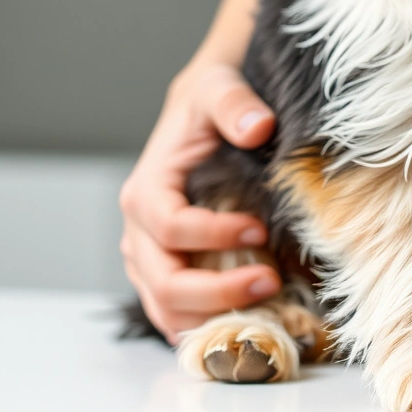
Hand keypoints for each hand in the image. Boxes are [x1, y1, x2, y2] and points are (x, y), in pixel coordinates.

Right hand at [118, 59, 281, 341]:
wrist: (203, 113)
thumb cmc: (210, 103)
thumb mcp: (220, 87)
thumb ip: (234, 103)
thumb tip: (258, 126)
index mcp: (146, 191)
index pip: (173, 229)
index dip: (215, 236)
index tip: (260, 229)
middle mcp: (139, 232)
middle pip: (165, 282)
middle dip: (217, 292)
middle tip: (271, 281)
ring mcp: (149, 259)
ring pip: (166, 309)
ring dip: (213, 316)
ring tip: (265, 304)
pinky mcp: (164, 274)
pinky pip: (175, 314)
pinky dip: (205, 325)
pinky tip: (244, 322)